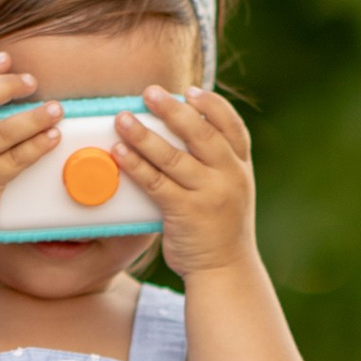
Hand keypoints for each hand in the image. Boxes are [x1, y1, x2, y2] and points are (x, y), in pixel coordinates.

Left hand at [114, 84, 258, 278]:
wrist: (225, 270)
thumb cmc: (221, 228)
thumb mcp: (232, 190)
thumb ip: (217, 163)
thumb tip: (185, 130)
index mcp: (241, 167)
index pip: (231, 126)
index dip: (211, 105)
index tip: (189, 90)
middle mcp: (230, 177)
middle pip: (200, 133)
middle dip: (172, 109)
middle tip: (148, 92)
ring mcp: (209, 195)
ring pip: (172, 156)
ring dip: (144, 134)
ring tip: (122, 118)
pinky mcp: (185, 213)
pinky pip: (156, 183)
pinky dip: (135, 165)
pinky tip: (118, 152)